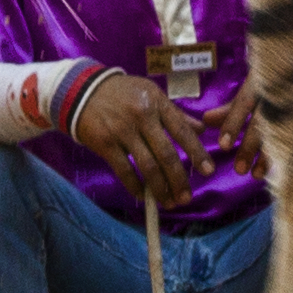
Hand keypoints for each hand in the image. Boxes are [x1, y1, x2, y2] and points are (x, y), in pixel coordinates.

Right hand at [62, 69, 216, 203]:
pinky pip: (124, 170)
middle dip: (179, 179)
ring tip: (169, 203)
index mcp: (157, 103)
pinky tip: (143, 196)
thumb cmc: (123, 93)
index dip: (197, 152)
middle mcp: (142, 116)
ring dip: (160, 188)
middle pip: (166, 154)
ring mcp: (122, 131)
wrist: (83, 90)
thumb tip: (201, 129)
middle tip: (186, 198)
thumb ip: (176, 113)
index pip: (182, 131)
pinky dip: (135, 186)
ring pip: (147, 166)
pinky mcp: (105, 143)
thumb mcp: (151, 94)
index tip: (209, 171)